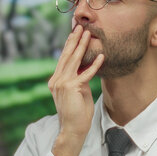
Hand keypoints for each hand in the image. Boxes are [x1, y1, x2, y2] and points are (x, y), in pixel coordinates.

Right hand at [48, 25, 104, 155]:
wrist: (72, 129)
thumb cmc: (77, 112)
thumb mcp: (77, 91)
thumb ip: (78, 79)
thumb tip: (85, 66)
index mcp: (56, 80)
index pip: (63, 59)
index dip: (69, 45)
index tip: (74, 33)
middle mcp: (56, 80)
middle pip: (67, 56)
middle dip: (74, 40)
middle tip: (80, 26)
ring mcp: (63, 83)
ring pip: (74, 60)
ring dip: (82, 45)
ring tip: (88, 33)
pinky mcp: (72, 88)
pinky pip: (85, 74)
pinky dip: (94, 65)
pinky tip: (101, 57)